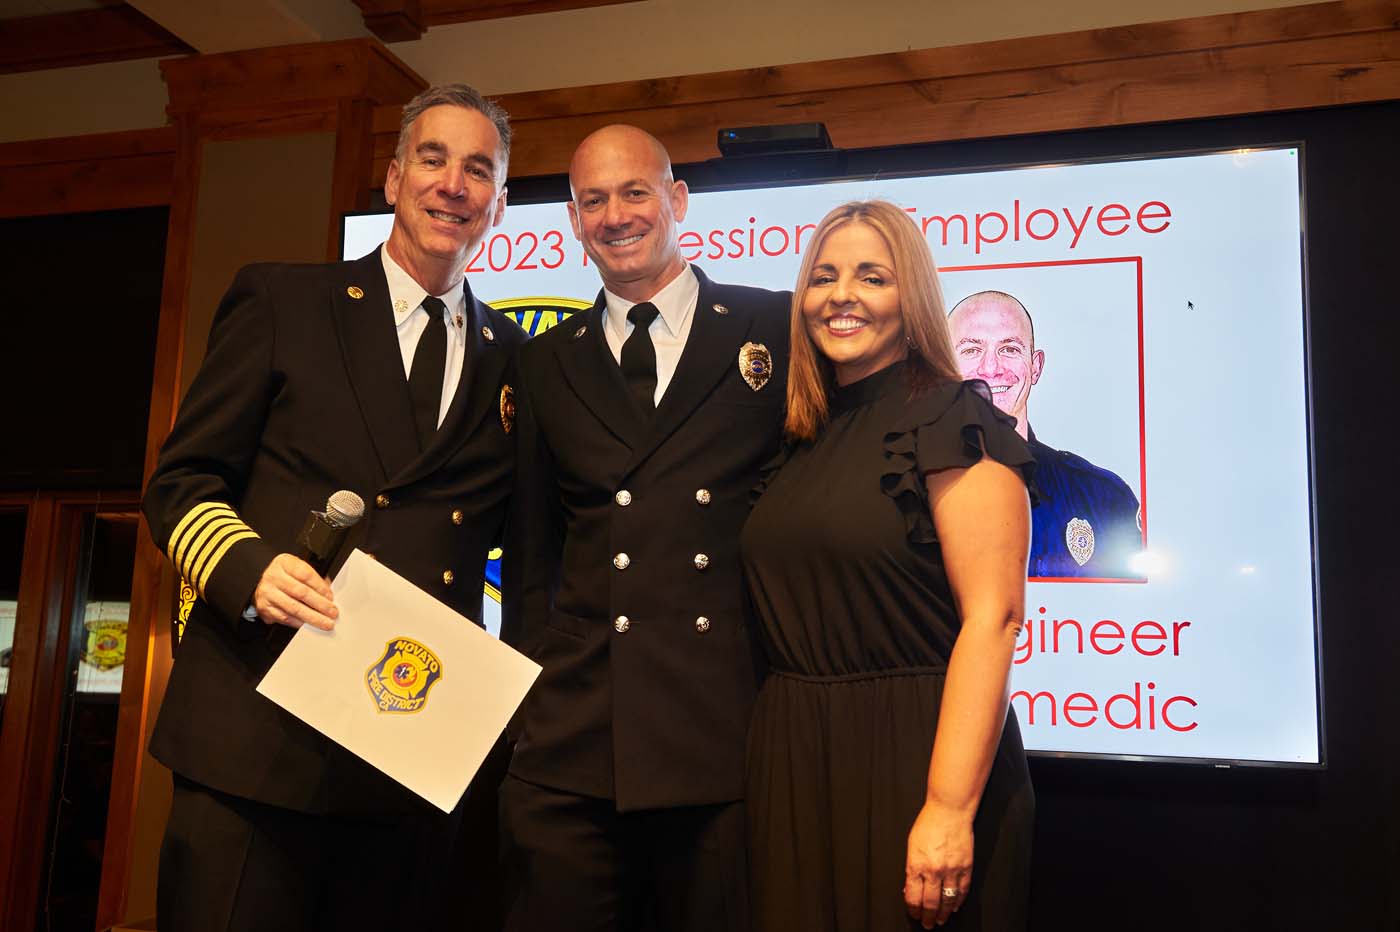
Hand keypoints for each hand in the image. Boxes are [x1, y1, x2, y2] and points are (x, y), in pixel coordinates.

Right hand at [252, 553, 336, 629]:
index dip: (320, 587)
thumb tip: (329, 595)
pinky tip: (309, 625)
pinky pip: (285, 618)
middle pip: (300, 592)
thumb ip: (314, 579)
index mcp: (285, 563)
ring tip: (325, 622)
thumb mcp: (298, 569)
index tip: (331, 597)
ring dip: (312, 617)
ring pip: (293, 608)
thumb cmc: (286, 576)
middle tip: (332, 613)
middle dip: (320, 605)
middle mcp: (274, 577)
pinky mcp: (264, 608)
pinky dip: (299, 623)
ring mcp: (267, 593)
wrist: (263, 583)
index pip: (305, 574)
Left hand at [904, 800, 973, 927]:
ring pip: (947, 901)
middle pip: (929, 903)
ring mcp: (951, 870)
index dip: (913, 910)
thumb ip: (911, 868)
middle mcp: (933, 870)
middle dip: (927, 917)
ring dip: (943, 914)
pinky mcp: (965, 867)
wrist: (949, 810)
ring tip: (940, 920)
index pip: (913, 897)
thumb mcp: (911, 846)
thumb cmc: (929, 824)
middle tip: (927, 924)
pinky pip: (962, 891)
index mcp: (916, 864)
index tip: (914, 914)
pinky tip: (954, 906)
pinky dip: (958, 901)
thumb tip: (910, 887)